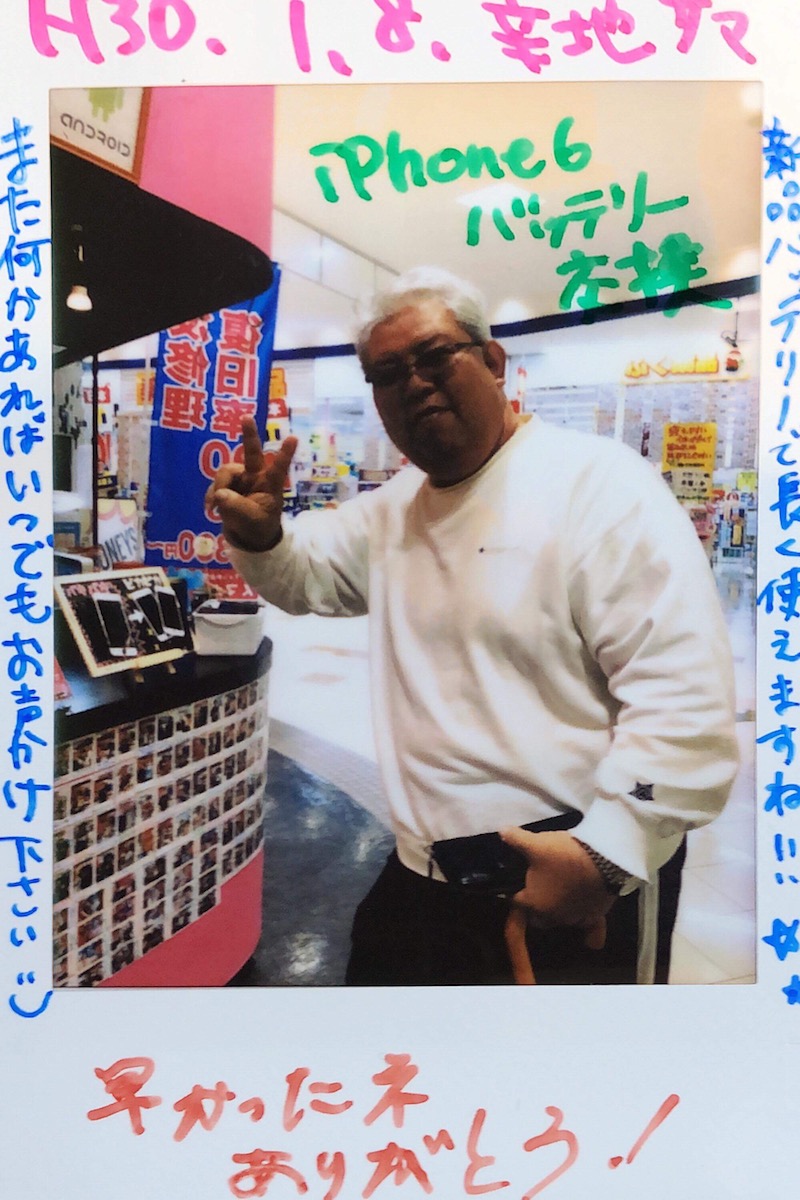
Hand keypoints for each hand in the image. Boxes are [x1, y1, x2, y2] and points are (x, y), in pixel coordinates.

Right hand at [207, 417, 297, 551]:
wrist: (246, 536)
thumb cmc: (258, 526)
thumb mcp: (250, 520)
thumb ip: (236, 507)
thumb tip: (219, 494)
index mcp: (270, 484)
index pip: (279, 468)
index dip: (285, 454)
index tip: (294, 438)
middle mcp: (255, 476)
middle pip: (251, 453)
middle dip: (249, 435)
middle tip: (246, 418)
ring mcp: (240, 479)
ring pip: (225, 472)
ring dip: (219, 487)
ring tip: (217, 507)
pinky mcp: (226, 485)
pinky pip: (215, 484)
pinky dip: (211, 496)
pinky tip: (211, 508)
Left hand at [498, 828, 613, 947]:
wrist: (603, 858)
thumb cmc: (564, 854)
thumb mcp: (536, 843)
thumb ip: (515, 839)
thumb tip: (501, 831)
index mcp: (533, 903)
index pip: (515, 901)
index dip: (514, 890)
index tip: (516, 880)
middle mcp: (552, 916)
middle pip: (537, 916)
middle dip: (534, 905)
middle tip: (536, 886)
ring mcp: (574, 918)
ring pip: (560, 920)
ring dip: (558, 912)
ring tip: (560, 894)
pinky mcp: (594, 916)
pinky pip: (591, 930)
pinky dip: (591, 934)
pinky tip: (591, 940)